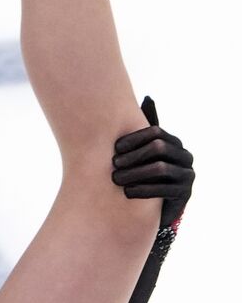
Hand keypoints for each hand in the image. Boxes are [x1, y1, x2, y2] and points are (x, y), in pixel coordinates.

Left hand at [111, 96, 194, 227]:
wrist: (158, 205)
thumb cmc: (146, 172)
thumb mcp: (146, 149)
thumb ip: (146, 128)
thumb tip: (148, 97)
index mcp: (175, 142)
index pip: (156, 131)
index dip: (135, 138)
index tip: (115, 147)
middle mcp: (185, 156)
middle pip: (158, 147)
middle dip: (133, 155)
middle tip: (114, 164)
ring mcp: (188, 175)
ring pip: (160, 168)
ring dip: (135, 173)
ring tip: (116, 179)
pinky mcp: (185, 195)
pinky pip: (164, 189)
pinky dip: (143, 190)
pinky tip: (127, 193)